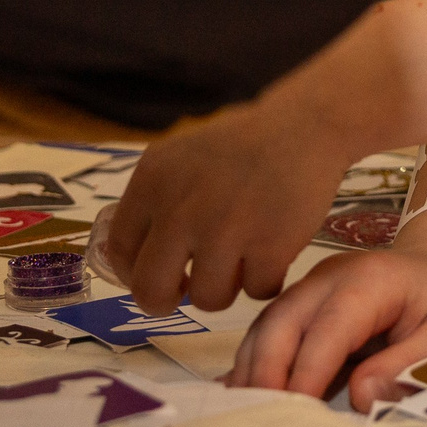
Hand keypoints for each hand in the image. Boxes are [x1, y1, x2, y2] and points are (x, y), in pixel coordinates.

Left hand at [103, 97, 357, 315]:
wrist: (305, 125)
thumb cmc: (243, 144)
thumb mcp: (181, 157)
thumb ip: (155, 201)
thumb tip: (133, 259)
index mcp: (153, 181)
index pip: (120, 250)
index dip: (135, 273)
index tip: (157, 276)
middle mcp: (180, 209)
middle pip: (151, 291)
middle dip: (167, 301)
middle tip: (188, 291)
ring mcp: (225, 230)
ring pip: (207, 299)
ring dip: (226, 288)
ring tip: (243, 261)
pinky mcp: (269, 247)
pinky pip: (257, 292)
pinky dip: (267, 280)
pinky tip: (274, 253)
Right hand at [231, 247, 426, 410]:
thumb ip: (409, 364)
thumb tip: (361, 396)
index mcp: (370, 281)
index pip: (330, 327)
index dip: (309, 370)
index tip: (296, 410)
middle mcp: (329, 279)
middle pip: (284, 320)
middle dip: (267, 370)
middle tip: (260, 419)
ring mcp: (310, 289)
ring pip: (268, 325)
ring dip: (253, 369)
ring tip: (244, 414)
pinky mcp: (301, 304)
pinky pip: (269, 331)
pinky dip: (252, 362)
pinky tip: (238, 393)